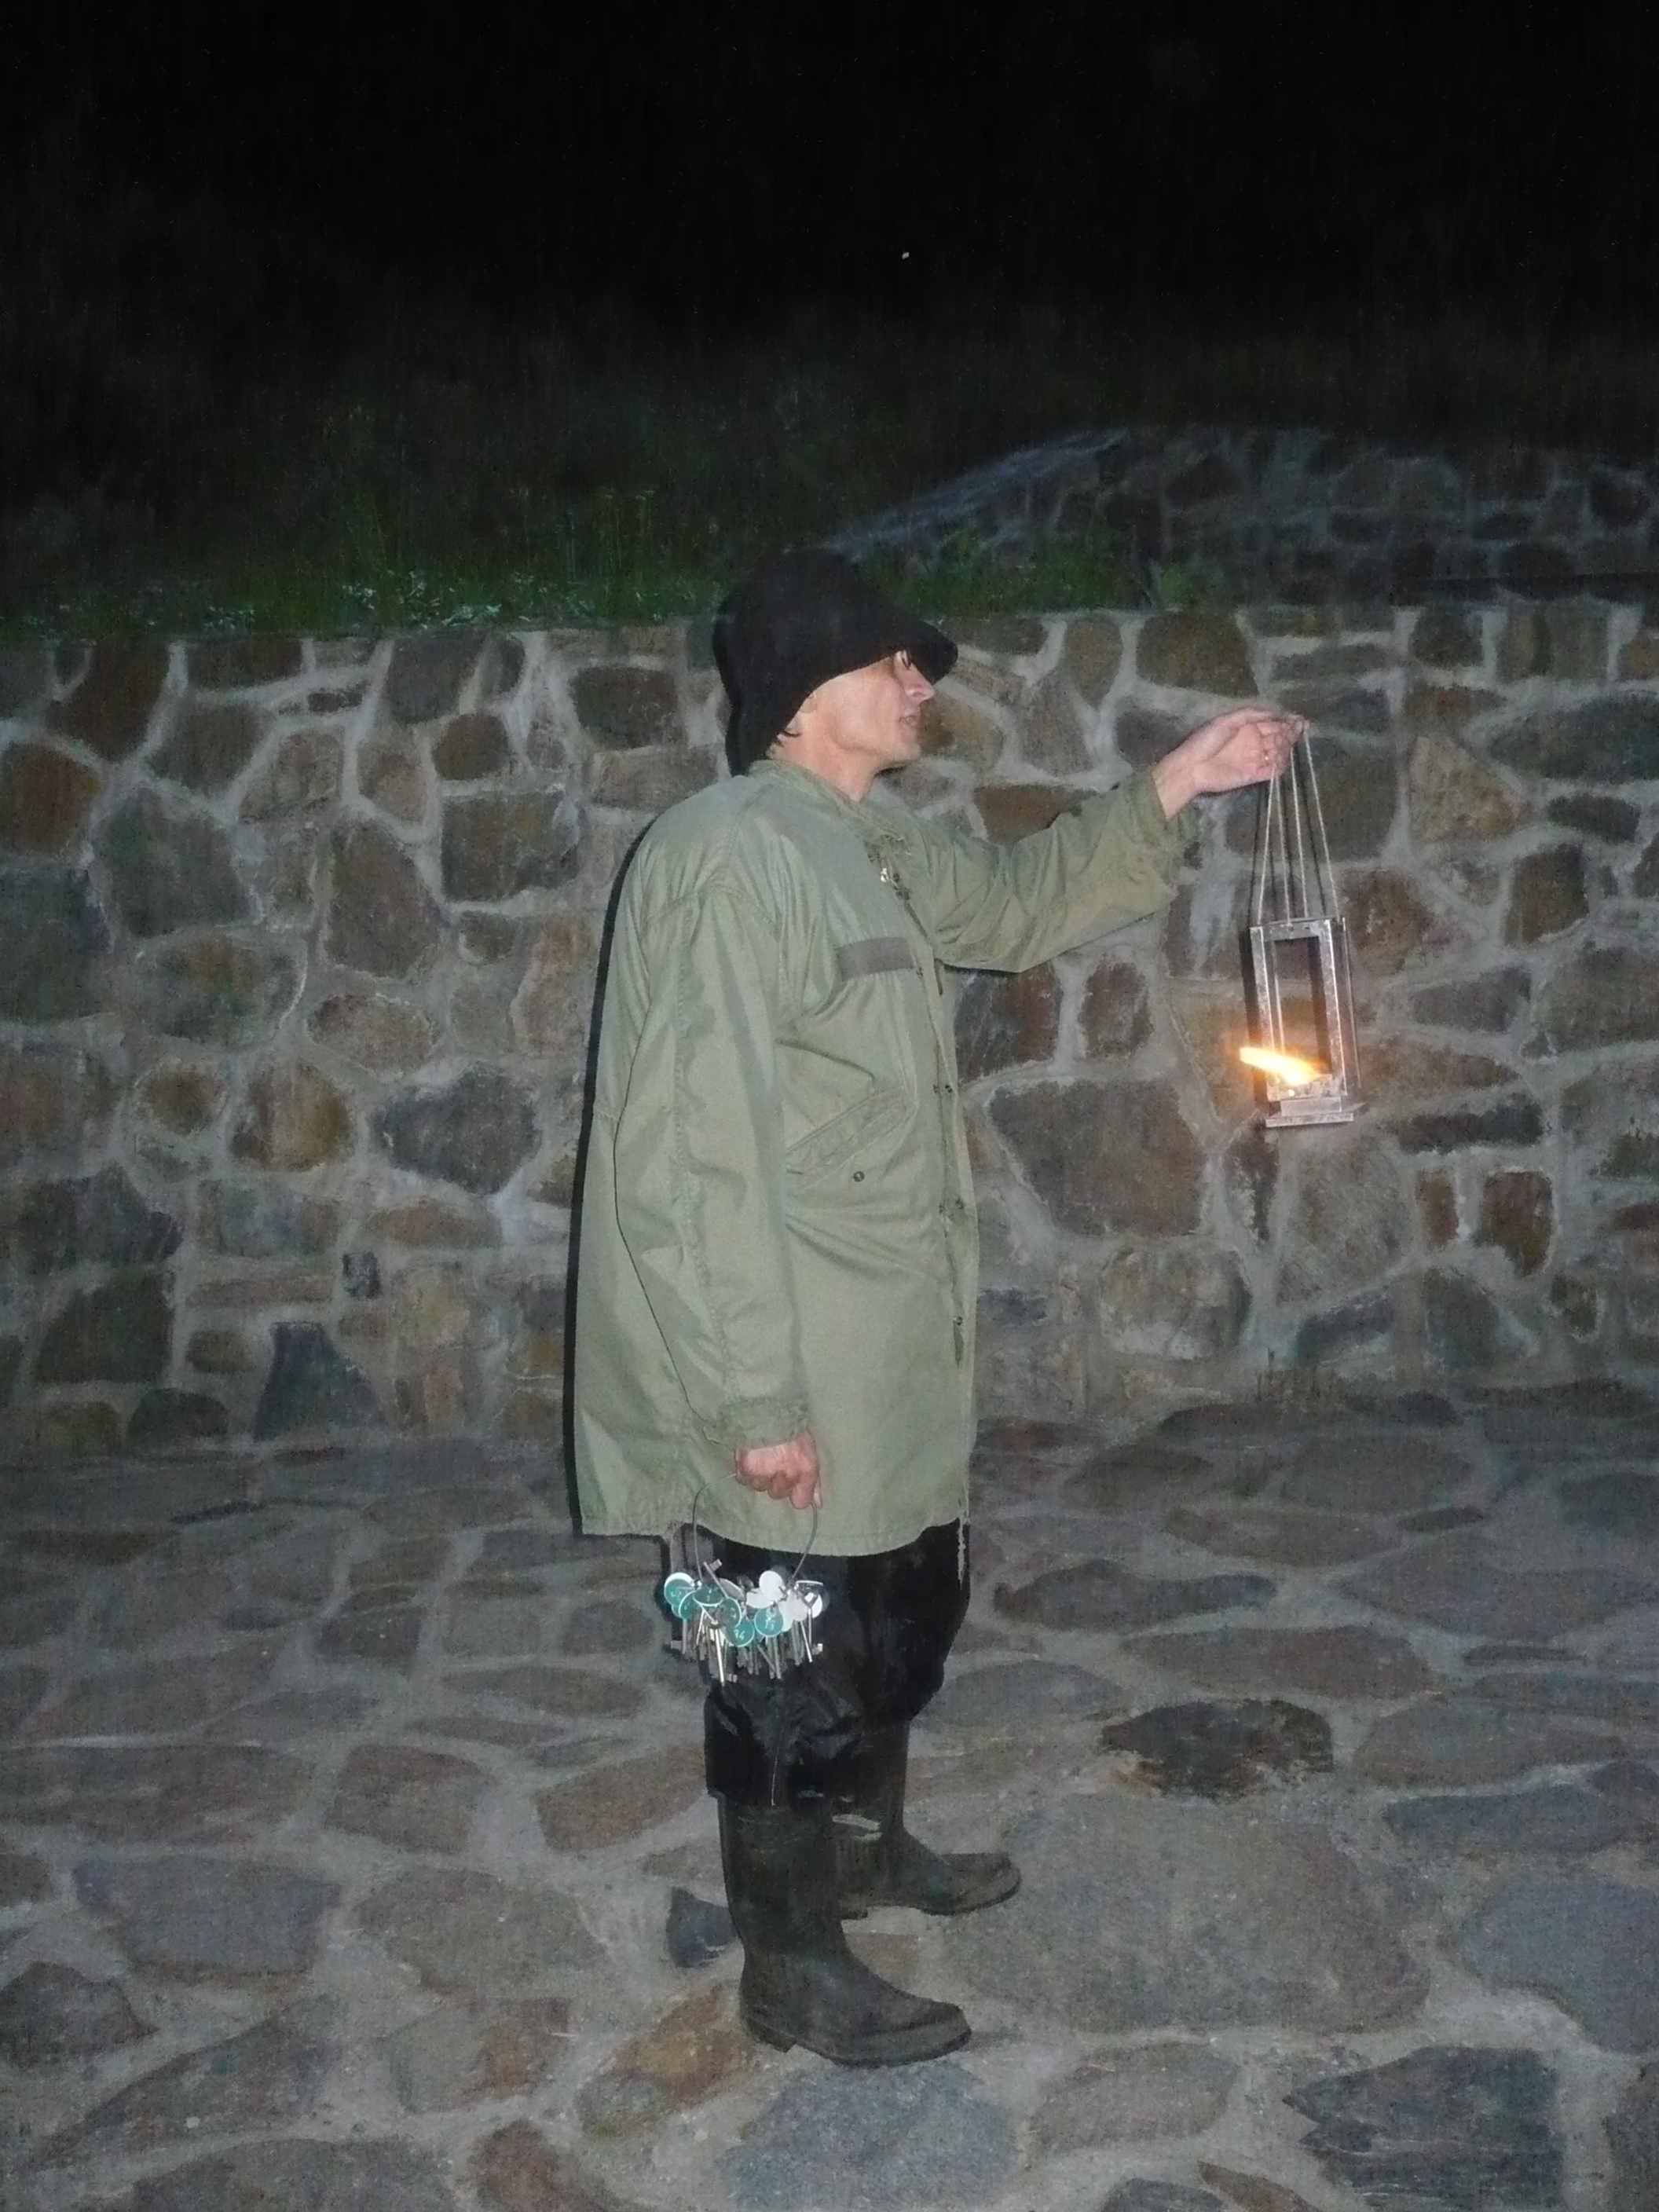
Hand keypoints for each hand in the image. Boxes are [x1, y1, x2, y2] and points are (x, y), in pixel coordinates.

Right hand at [734, 1430, 821, 1510]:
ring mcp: (763, 1474)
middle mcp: (784, 1476)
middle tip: (775, 1462)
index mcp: (804, 1470)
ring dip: (760, 1476)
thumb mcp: (810, 1450)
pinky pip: (743, 1479)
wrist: (766, 1406)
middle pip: (777, 1494)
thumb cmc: (792, 1426)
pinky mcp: (744, 1469)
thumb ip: (813, 1480)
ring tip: (761, 1457)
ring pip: (759, 1487)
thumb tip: (817, 1504)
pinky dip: (745, 1471)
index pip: (800, 1502)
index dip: (796, 1493)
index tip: (793, 1482)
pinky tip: (750, 1457)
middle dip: (776, 1481)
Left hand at [1151, 707, 1306, 816]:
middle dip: (1290, 733)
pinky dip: (1280, 764)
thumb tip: (1274, 712)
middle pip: (1280, 737)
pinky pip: (1274, 770)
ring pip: (1280, 752)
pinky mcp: (1255, 775)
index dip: (1288, 721)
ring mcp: (1256, 759)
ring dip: (1284, 747)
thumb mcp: (1227, 720)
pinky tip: (1277, 757)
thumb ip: (1251, 714)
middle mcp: (1256, 742)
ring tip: (1279, 742)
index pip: (1275, 723)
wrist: (1192, 766)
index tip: (1300, 720)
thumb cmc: (1206, 740)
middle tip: (1293, 730)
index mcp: (1250, 727)